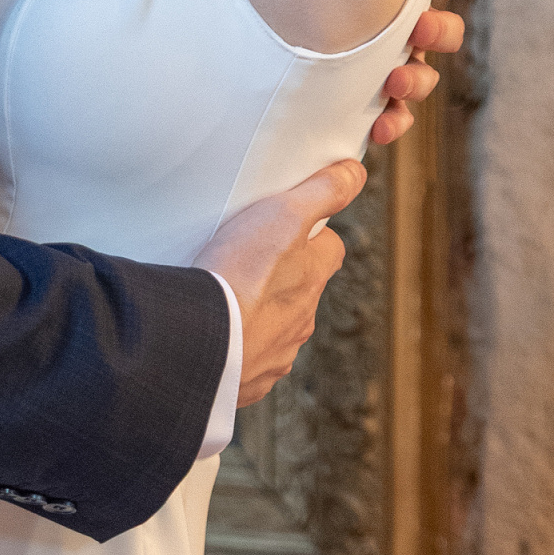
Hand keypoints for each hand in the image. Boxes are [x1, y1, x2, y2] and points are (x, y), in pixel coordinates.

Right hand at [196, 158, 365, 406]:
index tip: (287, 226)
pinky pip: (246, 361)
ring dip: (258, 315)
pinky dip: (235, 348)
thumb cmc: (240, 276)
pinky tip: (212, 334)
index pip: (329, 249)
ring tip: (222, 299)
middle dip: (282, 279)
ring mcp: (275, 355)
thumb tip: (356, 173)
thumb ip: (322, 192)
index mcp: (312, 281)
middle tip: (245, 261)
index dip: (312, 235)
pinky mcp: (246, 381)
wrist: (197, 342)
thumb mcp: (282, 216)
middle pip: (301, 292)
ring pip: (274, 329)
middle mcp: (301, 323)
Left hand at [367, 0, 467, 147]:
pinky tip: (379, 125)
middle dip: (437, 30)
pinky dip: (392, 121)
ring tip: (395, 80)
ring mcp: (374, 62)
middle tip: (419, 27)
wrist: (223, 54)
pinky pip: (390, 115)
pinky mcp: (357, 99)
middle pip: (436, 27)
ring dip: (417, 79)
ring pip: (419, 74)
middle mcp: (383, 22)